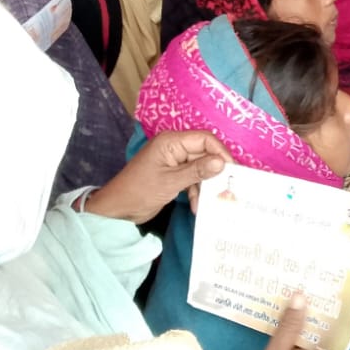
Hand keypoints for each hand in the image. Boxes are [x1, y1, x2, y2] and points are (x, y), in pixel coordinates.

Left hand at [82, 129, 230, 222]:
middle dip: (213, 172)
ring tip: (207, 202)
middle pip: (204, 153)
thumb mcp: (171, 182)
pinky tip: (195, 206)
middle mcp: (174, 147)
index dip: (220, 152)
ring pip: (199, 168)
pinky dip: (195, 191)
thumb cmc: (139, 191)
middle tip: (226, 188)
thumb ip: (197, 171)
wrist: (117, 210)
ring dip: (204, 186)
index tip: (232, 170)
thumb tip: (222, 162)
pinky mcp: (172, 174)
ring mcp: (173, 161)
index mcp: (171, 141)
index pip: (204, 139)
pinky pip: (191, 178)